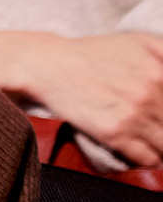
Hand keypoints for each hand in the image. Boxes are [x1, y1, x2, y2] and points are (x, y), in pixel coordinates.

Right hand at [7, 31, 162, 168]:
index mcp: (160, 70)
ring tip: (154, 143)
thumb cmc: (95, 54)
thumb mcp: (140, 41)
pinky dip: (149, 159)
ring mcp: (133, 115)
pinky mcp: (113, 133)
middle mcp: (150, 93)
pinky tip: (143, 150)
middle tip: (157, 128)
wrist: (49, 65)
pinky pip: (146, 158)